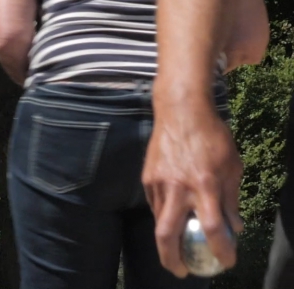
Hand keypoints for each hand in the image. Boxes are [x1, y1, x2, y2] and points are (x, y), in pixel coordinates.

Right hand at [142, 99, 242, 277]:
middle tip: (182, 271)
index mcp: (205, 185)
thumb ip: (232, 199)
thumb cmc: (212, 137)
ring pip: (159, 222)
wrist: (180, 112)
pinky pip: (155, 205)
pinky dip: (164, 217)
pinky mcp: (148, 178)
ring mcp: (159, 183)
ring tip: (177, 249)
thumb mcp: (232, 167)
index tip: (226, 260)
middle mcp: (179, 188)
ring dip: (168, 239)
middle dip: (173, 259)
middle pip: (168, 235)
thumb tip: (234, 227)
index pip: (213, 228)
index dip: (221, 250)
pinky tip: (173, 217)